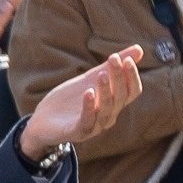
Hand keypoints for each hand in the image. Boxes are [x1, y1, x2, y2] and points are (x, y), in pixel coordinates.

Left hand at [22, 46, 143, 158]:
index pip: (132, 91)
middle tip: (113, 59)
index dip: (132, 76)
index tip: (127, 59)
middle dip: (118, 77)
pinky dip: (89, 106)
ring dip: (106, 91)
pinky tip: (88, 92)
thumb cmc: (69, 99)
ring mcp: (94, 126)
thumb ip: (110, 66)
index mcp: (114, 104)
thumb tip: (139, 49)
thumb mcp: (90, 79)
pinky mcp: (77, 132)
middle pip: (120, 97)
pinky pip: (87, 120)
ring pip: (107, 109)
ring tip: (101, 74)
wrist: (42, 120)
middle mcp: (108, 116)